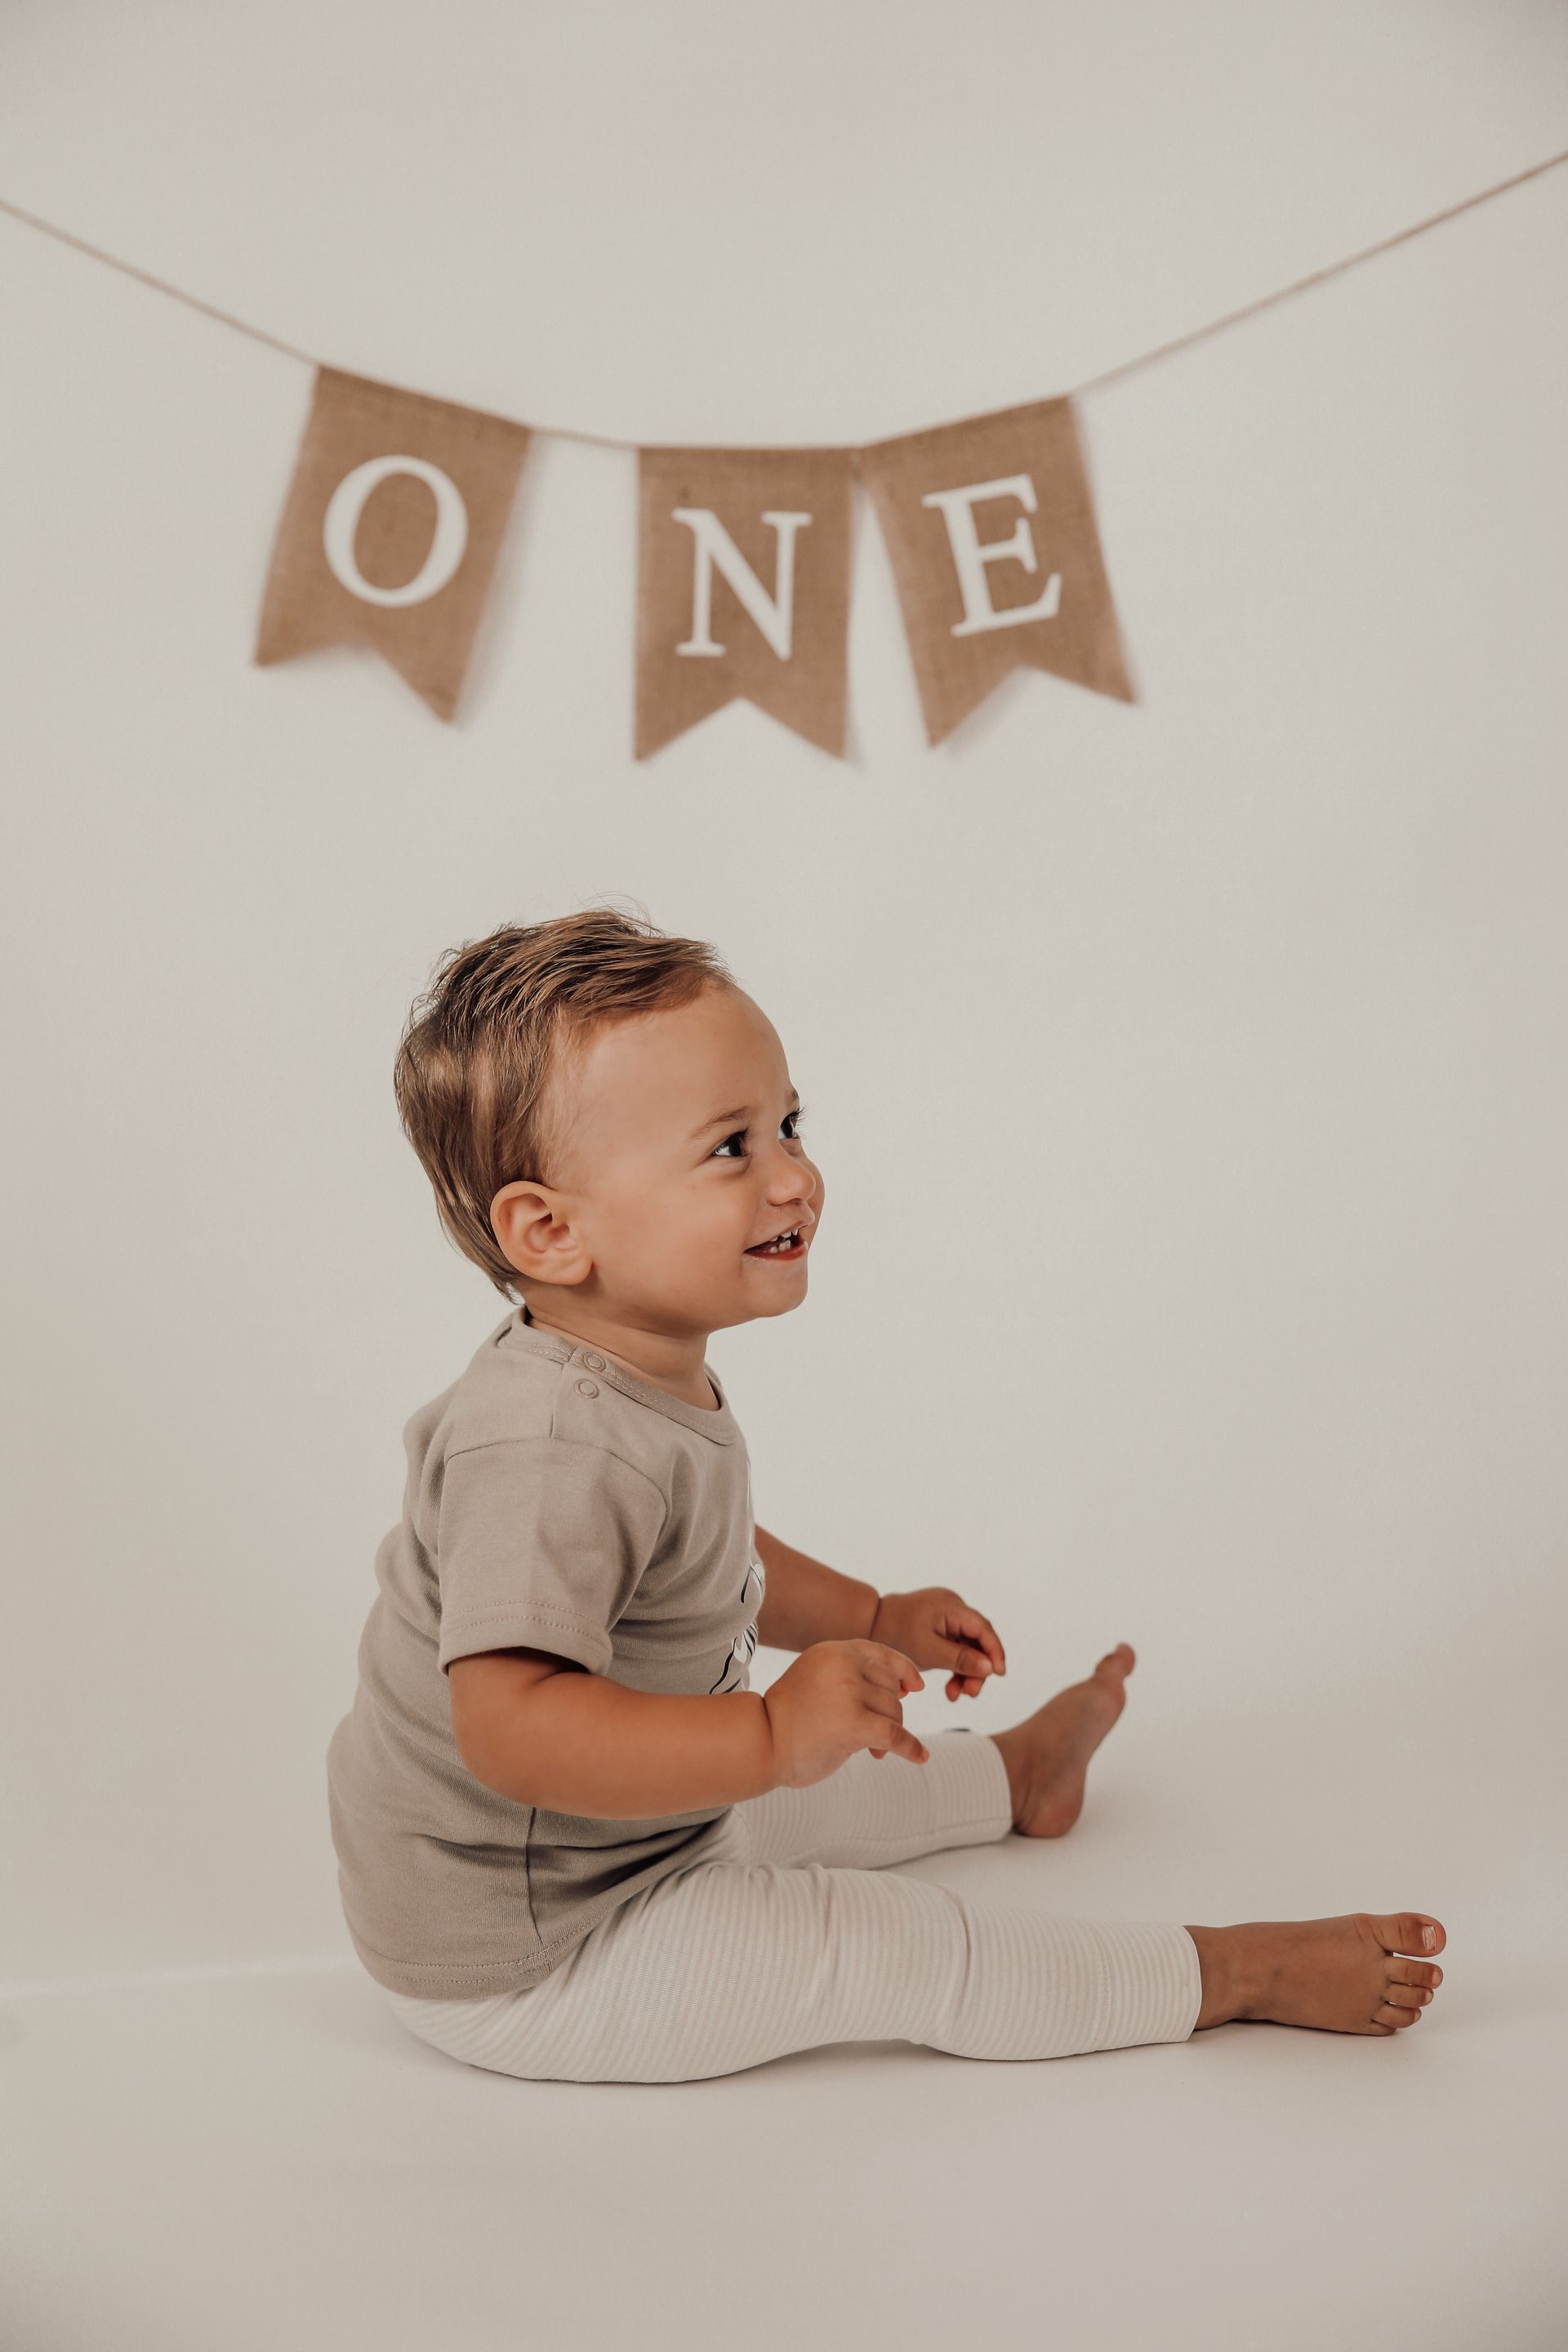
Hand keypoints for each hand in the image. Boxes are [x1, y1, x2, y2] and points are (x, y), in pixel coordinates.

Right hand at [762, 1639, 928, 1786]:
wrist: (762, 1742)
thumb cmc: (790, 1717)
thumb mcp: (819, 1680)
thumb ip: (854, 1676)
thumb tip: (907, 1687)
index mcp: (833, 1650)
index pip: (880, 1653)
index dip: (903, 1669)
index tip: (916, 1686)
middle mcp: (842, 1664)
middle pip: (891, 1687)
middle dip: (889, 1712)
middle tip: (874, 1737)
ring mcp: (848, 1692)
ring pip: (893, 1712)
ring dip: (888, 1733)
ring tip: (868, 1749)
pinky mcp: (853, 1722)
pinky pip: (895, 1735)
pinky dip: (911, 1747)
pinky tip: (920, 1757)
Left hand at [868, 1587, 1005, 1703]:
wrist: (871, 1624)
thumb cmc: (896, 1634)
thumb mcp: (929, 1651)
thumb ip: (960, 1659)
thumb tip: (991, 1668)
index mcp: (951, 1607)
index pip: (983, 1628)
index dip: (995, 1651)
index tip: (999, 1674)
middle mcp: (953, 1608)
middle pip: (978, 1641)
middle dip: (978, 1668)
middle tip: (971, 1693)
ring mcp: (948, 1618)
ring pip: (969, 1648)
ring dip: (966, 1672)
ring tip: (956, 1695)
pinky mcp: (941, 1628)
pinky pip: (957, 1649)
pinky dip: (956, 1668)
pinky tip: (951, 1688)